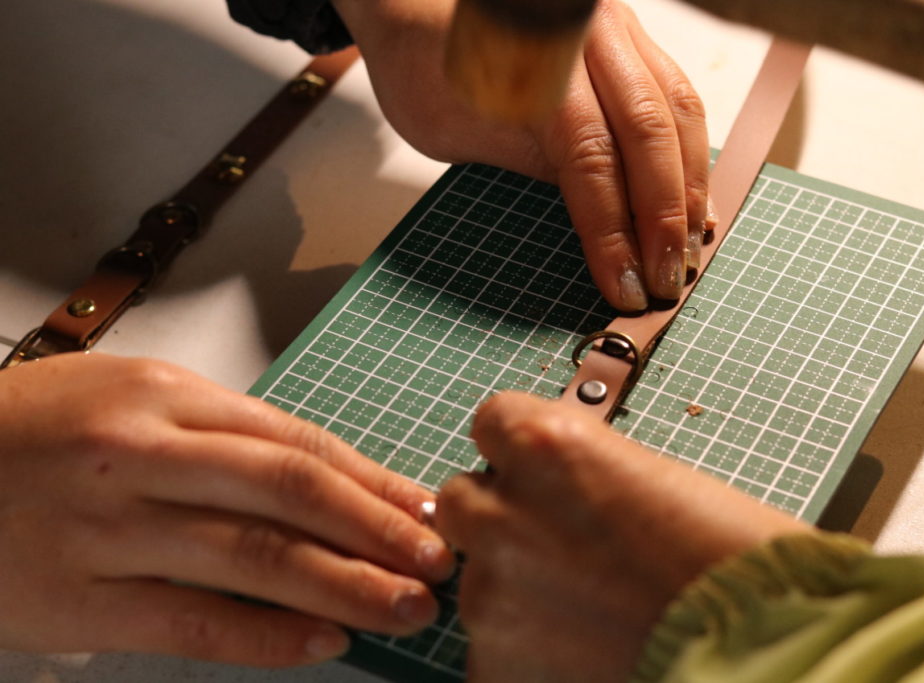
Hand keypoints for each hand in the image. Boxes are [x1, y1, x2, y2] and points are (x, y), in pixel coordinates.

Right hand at [0, 353, 453, 665]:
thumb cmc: (31, 432)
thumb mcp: (128, 399)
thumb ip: (218, 432)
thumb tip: (321, 479)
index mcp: (166, 394)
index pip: (296, 441)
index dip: (373, 480)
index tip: (427, 510)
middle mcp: (144, 451)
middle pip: (288, 491)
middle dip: (376, 530)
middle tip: (438, 562)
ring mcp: (108, 525)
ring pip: (252, 556)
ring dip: (342, 585)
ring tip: (404, 607)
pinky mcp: (76, 597)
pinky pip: (189, 621)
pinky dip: (263, 636)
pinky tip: (321, 643)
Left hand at [333, 0, 712, 310]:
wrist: (416, 1)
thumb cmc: (424, 66)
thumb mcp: (454, 130)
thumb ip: (531, 161)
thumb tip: (605, 217)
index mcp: (532, 60)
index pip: (590, 156)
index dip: (613, 230)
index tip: (624, 285)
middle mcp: (585, 34)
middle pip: (647, 131)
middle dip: (664, 217)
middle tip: (666, 280)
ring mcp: (615, 29)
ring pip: (677, 111)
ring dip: (689, 187)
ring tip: (689, 248)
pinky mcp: (631, 39)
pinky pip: (676, 96)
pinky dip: (688, 153)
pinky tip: (692, 198)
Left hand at [436, 392, 806, 682]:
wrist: (758, 642)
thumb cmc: (728, 553)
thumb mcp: (646, 476)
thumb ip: (576, 472)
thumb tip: (548, 483)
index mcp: (546, 445)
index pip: (489, 421)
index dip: (516, 449)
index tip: (537, 470)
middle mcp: (505, 512)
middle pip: (460, 497)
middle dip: (498, 515)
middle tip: (556, 543)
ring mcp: (493, 590)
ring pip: (475, 574)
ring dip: (512, 583)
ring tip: (585, 606)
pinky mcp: (495, 662)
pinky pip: (490, 644)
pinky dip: (523, 647)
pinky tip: (581, 647)